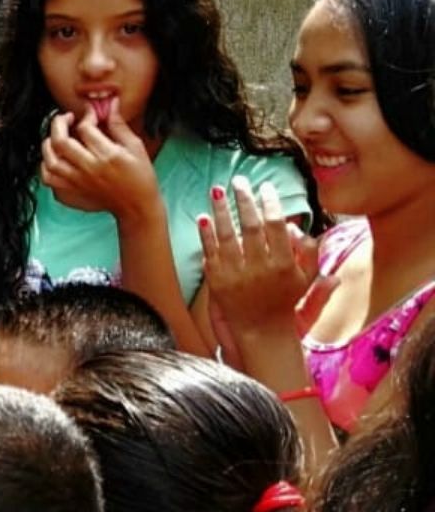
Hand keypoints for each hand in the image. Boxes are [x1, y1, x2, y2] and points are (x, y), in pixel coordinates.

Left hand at [40, 104, 159, 219]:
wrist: (136, 206)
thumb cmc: (140, 176)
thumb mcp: (135, 146)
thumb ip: (119, 125)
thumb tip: (111, 104)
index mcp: (108, 156)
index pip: (86, 129)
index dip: (86, 115)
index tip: (90, 112)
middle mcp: (90, 168)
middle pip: (61, 142)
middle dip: (59, 123)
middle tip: (66, 118)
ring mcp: (78, 181)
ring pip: (50, 159)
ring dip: (48, 143)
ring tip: (56, 135)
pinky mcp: (73, 190)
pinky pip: (48, 177)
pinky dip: (45, 165)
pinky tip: (53, 156)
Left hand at [200, 177, 334, 340]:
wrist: (261, 331)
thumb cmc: (285, 301)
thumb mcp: (306, 279)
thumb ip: (308, 251)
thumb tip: (295, 225)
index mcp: (284, 264)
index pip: (277, 227)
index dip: (271, 204)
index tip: (265, 188)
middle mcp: (260, 268)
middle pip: (251, 226)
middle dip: (244, 200)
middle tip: (239, 180)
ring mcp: (236, 274)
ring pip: (227, 236)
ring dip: (221, 211)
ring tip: (217, 190)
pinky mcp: (217, 281)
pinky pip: (210, 252)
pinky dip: (206, 234)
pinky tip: (202, 217)